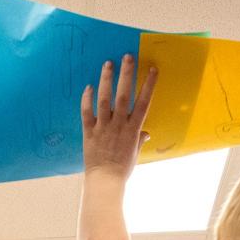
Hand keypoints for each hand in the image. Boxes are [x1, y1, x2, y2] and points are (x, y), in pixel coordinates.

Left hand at [81, 54, 157, 179]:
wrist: (105, 182)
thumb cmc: (122, 170)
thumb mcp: (135, 155)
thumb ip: (139, 141)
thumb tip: (145, 133)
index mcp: (133, 130)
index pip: (144, 102)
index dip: (149, 85)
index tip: (152, 69)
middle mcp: (119, 125)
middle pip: (124, 95)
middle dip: (127, 74)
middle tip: (128, 56)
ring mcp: (103, 127)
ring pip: (105, 99)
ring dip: (106, 80)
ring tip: (108, 64)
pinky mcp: (89, 132)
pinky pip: (86, 113)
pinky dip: (86, 99)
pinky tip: (88, 86)